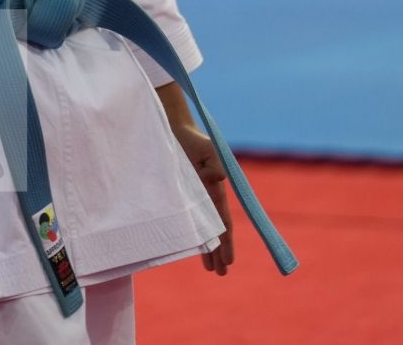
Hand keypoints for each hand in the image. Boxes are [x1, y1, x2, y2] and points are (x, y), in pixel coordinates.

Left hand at [172, 121, 235, 276]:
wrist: (172, 129)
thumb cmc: (191, 138)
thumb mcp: (205, 148)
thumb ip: (213, 162)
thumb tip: (217, 178)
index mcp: (215, 190)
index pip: (223, 221)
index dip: (226, 242)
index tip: (229, 261)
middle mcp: (206, 197)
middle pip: (216, 230)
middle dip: (220, 251)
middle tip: (222, 273)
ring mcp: (193, 198)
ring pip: (203, 229)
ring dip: (208, 249)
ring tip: (213, 269)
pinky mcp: (179, 196)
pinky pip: (187, 220)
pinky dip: (192, 235)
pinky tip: (193, 247)